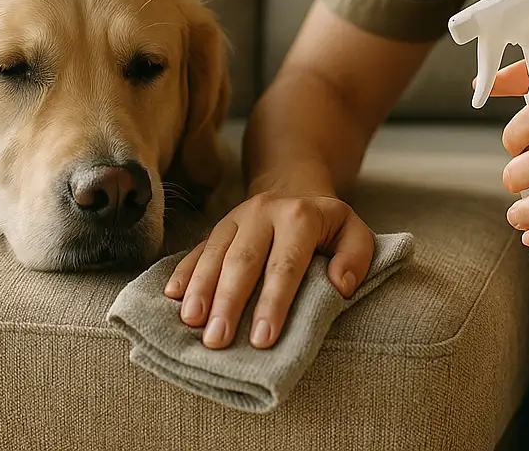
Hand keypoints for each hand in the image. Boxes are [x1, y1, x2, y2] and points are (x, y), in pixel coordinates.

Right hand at [163, 190, 373, 349]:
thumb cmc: (327, 225)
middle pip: (243, 260)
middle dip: (229, 302)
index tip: (262, 339)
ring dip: (201, 288)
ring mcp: (236, 218)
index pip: (286, 263)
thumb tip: (340, 285)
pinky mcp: (218, 227)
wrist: (294, 187)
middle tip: (217, 340)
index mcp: (300, 216)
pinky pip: (198, 248)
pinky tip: (172, 295)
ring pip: (215, 252)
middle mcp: (264, 212)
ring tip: (191, 322)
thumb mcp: (354, 232)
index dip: (274, 302)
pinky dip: (184, 272)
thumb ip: (356, 257)